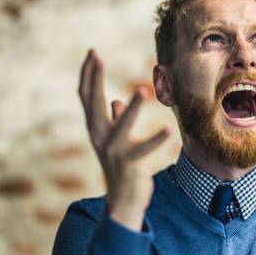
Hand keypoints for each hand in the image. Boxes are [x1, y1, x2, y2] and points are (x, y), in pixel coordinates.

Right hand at [79, 49, 169, 230]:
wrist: (122, 201)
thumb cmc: (122, 167)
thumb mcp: (115, 141)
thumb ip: (113, 121)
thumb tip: (115, 103)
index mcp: (96, 129)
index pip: (87, 97)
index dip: (88, 75)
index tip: (92, 52)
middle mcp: (99, 138)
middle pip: (93, 104)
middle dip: (94, 79)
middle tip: (97, 56)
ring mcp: (113, 152)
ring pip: (121, 126)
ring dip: (133, 109)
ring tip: (143, 90)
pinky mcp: (129, 165)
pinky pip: (144, 150)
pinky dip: (155, 140)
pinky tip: (168, 130)